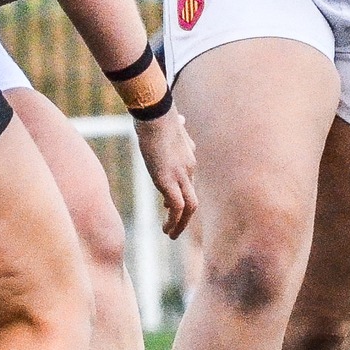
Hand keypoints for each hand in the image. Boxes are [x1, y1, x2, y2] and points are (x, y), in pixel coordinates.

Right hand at [132, 107, 197, 236]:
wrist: (156, 114)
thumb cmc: (157, 115)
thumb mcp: (171, 123)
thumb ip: (178, 126)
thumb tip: (182, 120)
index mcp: (188, 157)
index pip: (187, 182)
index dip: (178, 196)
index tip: (167, 205)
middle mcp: (189, 168)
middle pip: (193, 199)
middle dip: (185, 217)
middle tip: (175, 228)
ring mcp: (181, 175)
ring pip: (189, 207)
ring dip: (180, 224)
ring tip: (170, 234)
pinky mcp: (168, 180)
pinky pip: (177, 207)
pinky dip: (173, 220)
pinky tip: (165, 228)